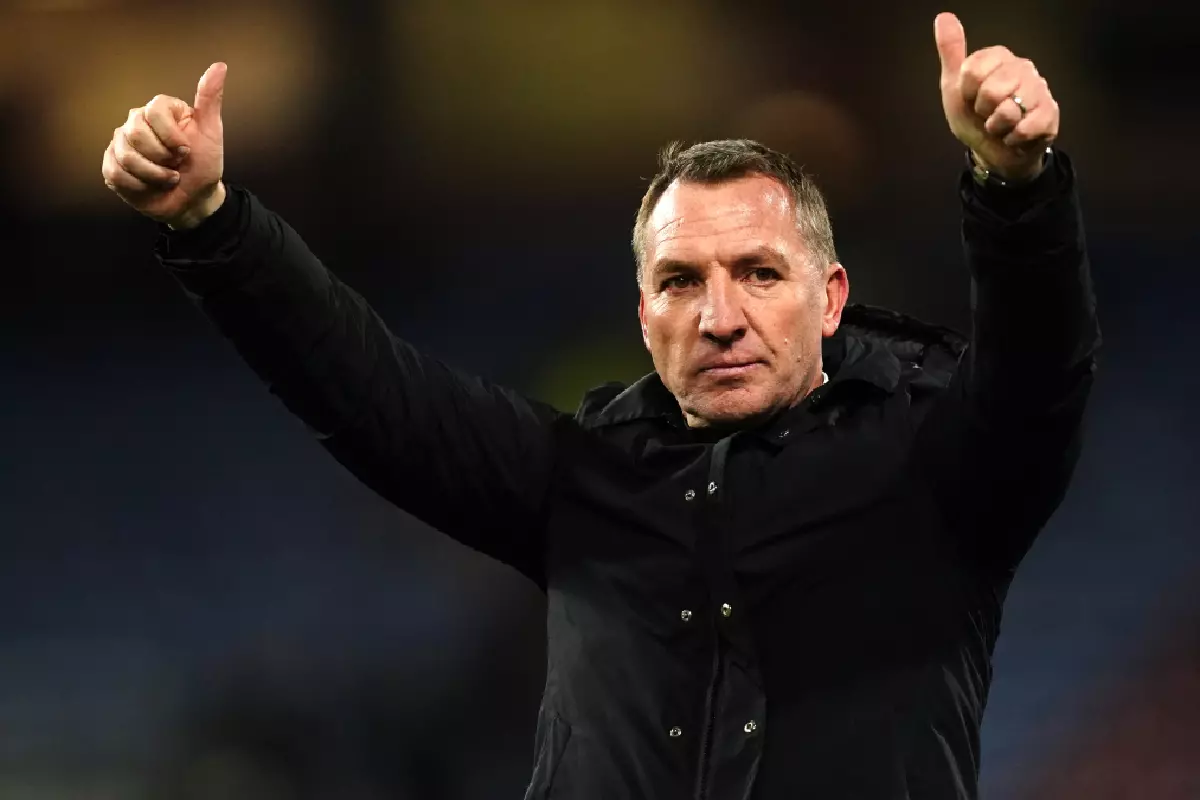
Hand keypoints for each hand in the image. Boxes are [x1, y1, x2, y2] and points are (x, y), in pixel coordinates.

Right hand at [102, 62, 227, 228]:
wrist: (194, 198)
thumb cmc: (203, 164)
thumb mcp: (212, 132)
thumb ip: (210, 99)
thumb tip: (220, 66)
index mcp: (159, 110)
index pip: (153, 110)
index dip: (171, 135)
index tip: (186, 149)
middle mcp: (135, 122)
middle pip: (136, 133)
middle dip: (163, 157)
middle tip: (177, 164)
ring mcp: (120, 143)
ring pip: (126, 156)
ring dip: (155, 175)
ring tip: (168, 178)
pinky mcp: (112, 165)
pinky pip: (116, 173)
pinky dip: (140, 186)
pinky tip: (151, 186)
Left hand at [933, 13, 1058, 182]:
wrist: (992, 151)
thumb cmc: (974, 117)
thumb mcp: (954, 87)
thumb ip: (951, 52)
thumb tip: (944, 17)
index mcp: (999, 58)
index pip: (972, 71)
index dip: (967, 92)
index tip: (970, 98)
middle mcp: (1023, 68)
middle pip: (991, 91)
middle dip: (983, 111)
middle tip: (987, 113)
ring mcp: (1040, 90)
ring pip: (1009, 110)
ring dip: (997, 127)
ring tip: (1000, 125)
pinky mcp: (1050, 114)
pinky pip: (1026, 127)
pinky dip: (1013, 138)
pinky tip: (1014, 135)